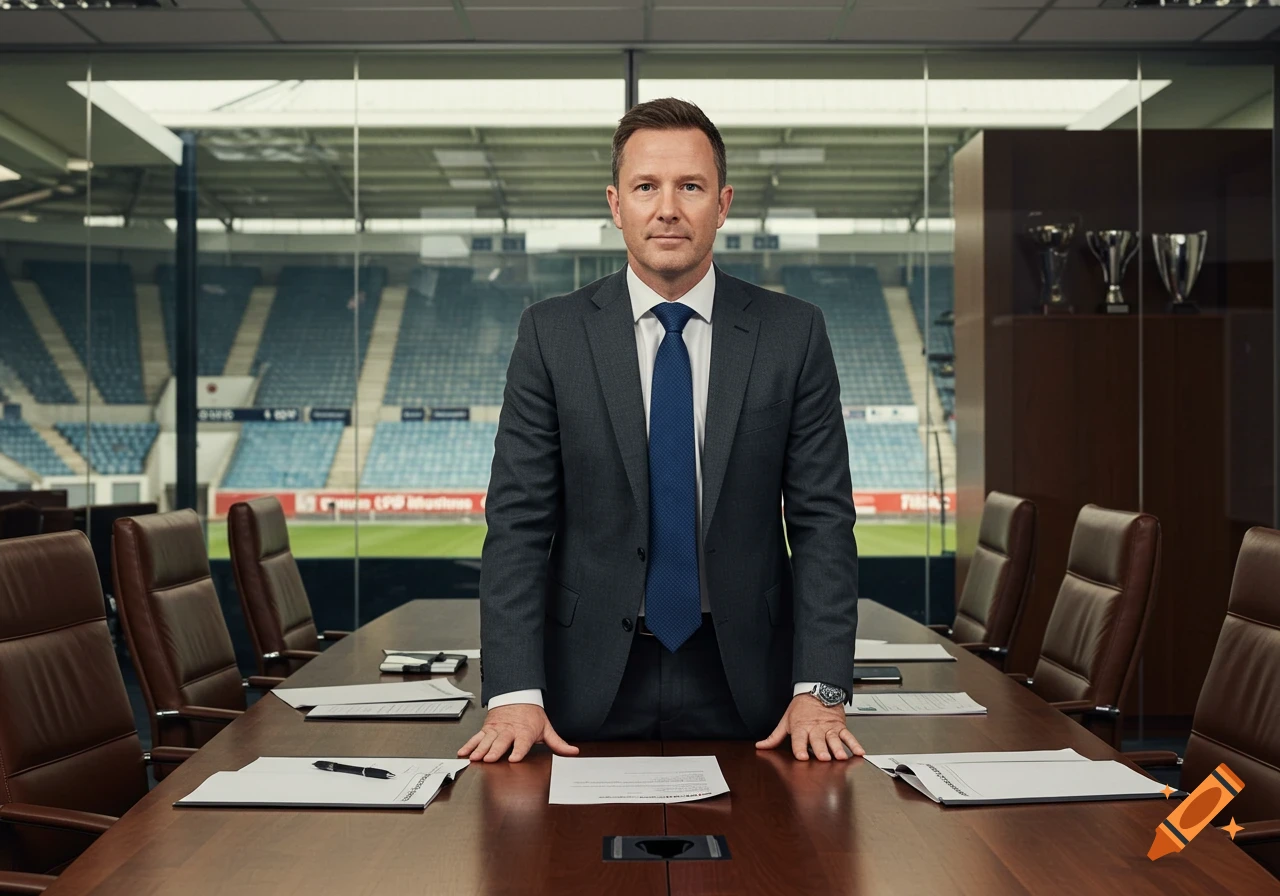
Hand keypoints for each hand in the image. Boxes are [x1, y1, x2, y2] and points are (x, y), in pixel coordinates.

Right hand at [457, 703, 579, 762]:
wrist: (518, 696)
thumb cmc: (532, 715)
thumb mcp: (546, 728)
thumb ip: (558, 743)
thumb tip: (573, 752)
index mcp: (525, 732)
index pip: (522, 743)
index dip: (518, 751)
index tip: (514, 758)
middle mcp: (509, 731)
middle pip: (501, 742)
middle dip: (495, 750)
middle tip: (489, 758)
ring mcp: (496, 730)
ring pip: (487, 740)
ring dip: (480, 749)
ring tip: (474, 757)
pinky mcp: (487, 729)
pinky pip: (477, 737)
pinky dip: (469, 745)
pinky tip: (463, 752)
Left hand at [755, 695, 864, 760]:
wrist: (817, 690)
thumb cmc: (801, 707)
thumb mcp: (785, 721)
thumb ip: (774, 737)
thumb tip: (761, 746)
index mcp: (800, 728)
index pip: (798, 740)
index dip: (799, 749)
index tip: (802, 757)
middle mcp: (815, 729)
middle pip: (818, 741)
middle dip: (821, 750)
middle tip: (824, 758)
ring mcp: (829, 728)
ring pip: (834, 739)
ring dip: (838, 748)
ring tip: (841, 756)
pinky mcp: (840, 726)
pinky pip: (848, 736)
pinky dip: (854, 743)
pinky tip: (859, 752)